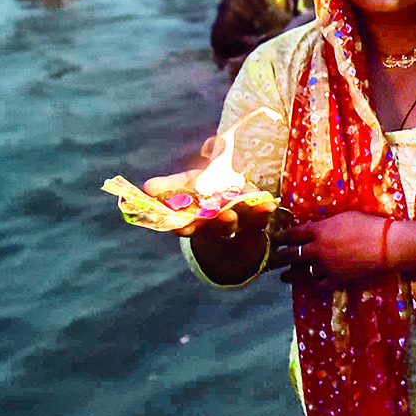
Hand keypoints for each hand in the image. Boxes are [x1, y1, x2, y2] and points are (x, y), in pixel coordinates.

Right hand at [145, 168, 279, 282]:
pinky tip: (269, 205)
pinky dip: (263, 211)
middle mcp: (214, 225)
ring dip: (239, 218)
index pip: (186, 227)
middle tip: (222, 216)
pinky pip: (260, 217)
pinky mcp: (254, 218)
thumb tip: (146, 188)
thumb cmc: (200, 191)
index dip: (184, 228)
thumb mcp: (182, 187)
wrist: (230, 198)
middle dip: (218, 222)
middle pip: (215, 227)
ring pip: (237, 223)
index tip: (184, 227)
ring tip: (237, 212)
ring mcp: (236, 222)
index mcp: (193, 220)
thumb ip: (166, 188)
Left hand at [268, 212, 399, 286]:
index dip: (280, 237)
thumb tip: (315, 228)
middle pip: (291, 255)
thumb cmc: (367, 225)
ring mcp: (325, 267)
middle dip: (278, 258)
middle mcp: (317, 250)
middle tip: (269, 260)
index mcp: (318, 231)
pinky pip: (318, 285)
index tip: (273, 239)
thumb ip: (325, 224)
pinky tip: (307, 286)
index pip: (292, 234)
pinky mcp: (336, 279)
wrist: (385, 245)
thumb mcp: (343, 217)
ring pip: (301, 273)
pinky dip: (311, 285)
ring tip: (283, 277)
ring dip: (290, 275)